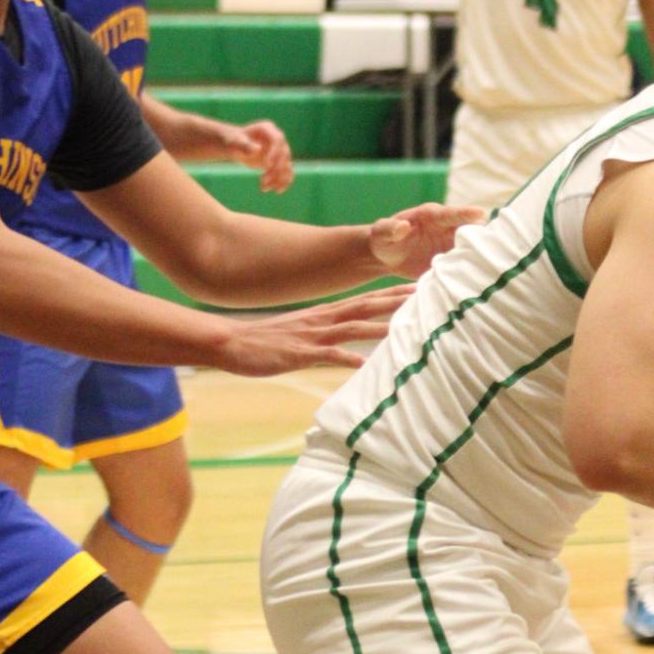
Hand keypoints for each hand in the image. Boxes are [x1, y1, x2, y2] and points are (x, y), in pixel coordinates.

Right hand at [213, 285, 408, 376]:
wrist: (230, 341)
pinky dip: (348, 360)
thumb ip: (325, 333)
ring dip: (380, 327)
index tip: (415, 288)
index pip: (364, 300)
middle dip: (395, 301)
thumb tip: (346, 342)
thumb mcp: (301, 332)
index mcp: (324, 314)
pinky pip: (328, 357)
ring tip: (406, 327)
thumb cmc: (266, 340)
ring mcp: (312, 336)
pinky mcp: (300, 354)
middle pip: (365, 307)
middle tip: (423, 294)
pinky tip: (365, 365)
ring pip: (353, 328)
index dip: (390, 295)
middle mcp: (322, 320)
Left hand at [224, 120, 294, 192]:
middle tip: (263, 181)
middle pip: (284, 155)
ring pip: (286, 166)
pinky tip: (276, 191)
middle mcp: (278, 139)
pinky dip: (283, 182)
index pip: (278, 140)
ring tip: (264, 188)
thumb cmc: (234, 142)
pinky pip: (287, 173)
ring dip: (278, 179)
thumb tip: (257, 149)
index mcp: (268, 129)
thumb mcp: (236, 143)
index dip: (275, 153)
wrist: (237, 147)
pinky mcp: (280, 162)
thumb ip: (245, 145)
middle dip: (276, 169)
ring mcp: (281, 151)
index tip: (267, 165)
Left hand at [368, 202, 484, 277]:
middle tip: (498, 243)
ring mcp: (452, 244)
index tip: (482, 214)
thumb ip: (389, 228)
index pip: (452, 214)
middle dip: (483, 235)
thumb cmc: (383, 239)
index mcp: (432, 216)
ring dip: (482, 255)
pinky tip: (483, 280)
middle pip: (470, 229)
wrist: (388, 256)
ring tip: (495, 264)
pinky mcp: (453, 260)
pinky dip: (474, 270)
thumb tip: (403, 225)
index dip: (466, 214)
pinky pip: (466, 264)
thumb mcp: (381, 232)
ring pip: (472, 248)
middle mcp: (447, 228)